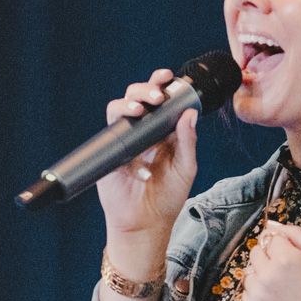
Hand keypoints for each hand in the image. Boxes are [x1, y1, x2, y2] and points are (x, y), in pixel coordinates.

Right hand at [96, 68, 199, 246]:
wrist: (147, 224)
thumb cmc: (168, 196)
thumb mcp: (185, 167)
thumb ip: (187, 141)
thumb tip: (190, 113)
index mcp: (162, 130)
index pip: (159, 100)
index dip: (160, 84)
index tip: (169, 77)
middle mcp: (142, 131)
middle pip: (136, 97)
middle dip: (144, 89)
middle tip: (156, 95)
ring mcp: (124, 142)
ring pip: (118, 110)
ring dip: (127, 103)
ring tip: (139, 109)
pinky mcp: (111, 156)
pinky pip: (112, 140)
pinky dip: (127, 149)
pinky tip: (143, 170)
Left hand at [242, 222, 300, 300]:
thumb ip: (296, 235)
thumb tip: (272, 226)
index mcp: (285, 259)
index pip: (270, 238)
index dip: (283, 246)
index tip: (294, 258)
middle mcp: (267, 276)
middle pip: (255, 253)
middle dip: (270, 258)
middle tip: (289, 275)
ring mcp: (257, 297)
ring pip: (249, 274)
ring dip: (263, 277)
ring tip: (284, 291)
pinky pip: (248, 295)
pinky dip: (259, 296)